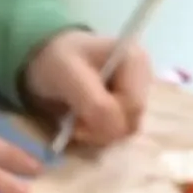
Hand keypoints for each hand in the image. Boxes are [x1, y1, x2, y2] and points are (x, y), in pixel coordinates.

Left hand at [21, 26, 148, 154]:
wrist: (50, 58)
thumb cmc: (58, 61)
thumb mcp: (69, 77)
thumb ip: (95, 103)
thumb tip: (115, 129)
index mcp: (135, 62)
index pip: (134, 107)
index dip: (108, 123)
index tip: (77, 125)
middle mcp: (143, 77)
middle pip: (132, 121)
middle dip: (101, 131)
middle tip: (74, 126)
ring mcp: (136, 93)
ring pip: (125, 130)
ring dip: (97, 135)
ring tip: (76, 122)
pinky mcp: (125, 107)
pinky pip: (117, 131)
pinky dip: (97, 134)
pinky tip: (82, 123)